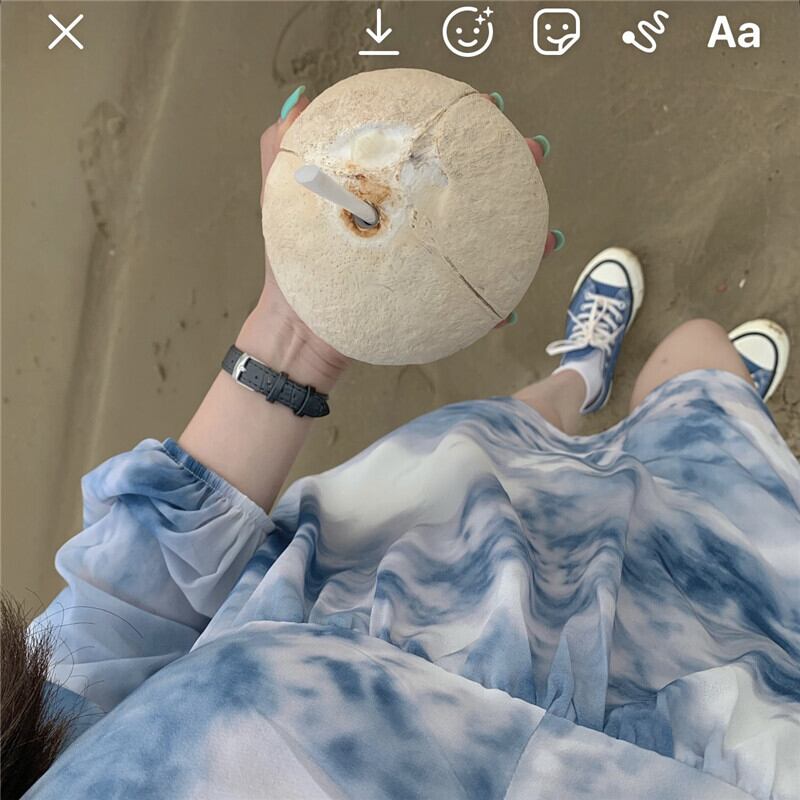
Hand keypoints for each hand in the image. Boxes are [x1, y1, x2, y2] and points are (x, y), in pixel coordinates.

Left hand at [254, 89, 556, 355]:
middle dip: (510, 167)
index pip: (433, 148)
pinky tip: (511, 305)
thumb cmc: (291, 263)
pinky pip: (472, 300)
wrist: (298, 330)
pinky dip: (495, 302)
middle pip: (472, 187)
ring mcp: (426, 263)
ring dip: (522, 232)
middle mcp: (415, 221)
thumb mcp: (282, 196)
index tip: (487, 107)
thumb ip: (285, 146)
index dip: (465, 125)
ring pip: (486, 241)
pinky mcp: (432, 301)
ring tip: (546, 232)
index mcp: (389, 190)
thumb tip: (299, 99)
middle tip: (531, 153)